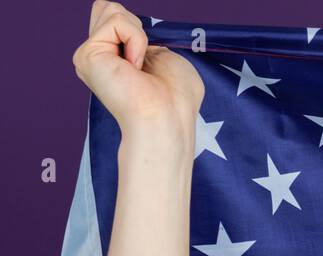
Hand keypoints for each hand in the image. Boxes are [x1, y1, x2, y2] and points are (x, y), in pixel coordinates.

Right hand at [71, 1, 203, 140]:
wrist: (167, 119)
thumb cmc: (176, 99)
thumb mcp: (167, 58)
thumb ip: (146, 40)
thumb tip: (136, 31)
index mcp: (115, 59)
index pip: (115, 17)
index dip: (137, 28)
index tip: (151, 57)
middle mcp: (97, 57)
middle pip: (106, 8)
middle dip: (133, 25)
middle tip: (144, 60)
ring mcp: (90, 55)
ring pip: (108, 9)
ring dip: (136, 32)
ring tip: (139, 65)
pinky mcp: (87, 55)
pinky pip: (116, 22)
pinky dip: (136, 39)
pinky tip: (135, 66)